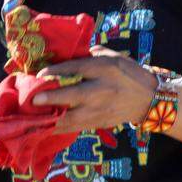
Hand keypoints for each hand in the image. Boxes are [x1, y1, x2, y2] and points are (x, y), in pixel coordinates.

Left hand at [32, 45, 157, 132]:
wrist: (149, 100)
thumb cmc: (129, 74)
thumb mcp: (113, 57)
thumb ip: (91, 54)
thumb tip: (66, 52)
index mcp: (105, 69)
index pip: (78, 68)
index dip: (58, 71)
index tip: (40, 74)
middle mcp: (102, 90)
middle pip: (75, 95)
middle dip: (53, 98)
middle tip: (34, 100)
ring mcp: (100, 110)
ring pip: (72, 117)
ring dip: (51, 119)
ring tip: (32, 118)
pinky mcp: (98, 123)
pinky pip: (75, 127)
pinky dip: (58, 128)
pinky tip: (43, 128)